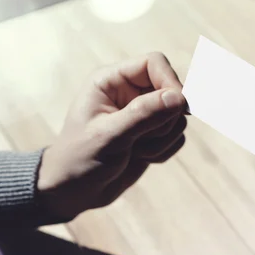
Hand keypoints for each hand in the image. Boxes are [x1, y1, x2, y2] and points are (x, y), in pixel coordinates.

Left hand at [38, 53, 187, 219]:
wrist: (74, 192)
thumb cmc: (80, 159)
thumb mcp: (109, 136)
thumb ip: (144, 114)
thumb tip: (179, 98)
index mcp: (111, 80)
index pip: (154, 63)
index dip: (170, 82)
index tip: (179, 108)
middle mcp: (130, 92)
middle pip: (172, 90)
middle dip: (164, 120)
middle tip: (140, 139)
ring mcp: (143, 113)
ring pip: (178, 117)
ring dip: (163, 139)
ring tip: (136, 151)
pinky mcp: (153, 134)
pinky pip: (177, 136)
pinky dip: (164, 151)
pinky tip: (140, 158)